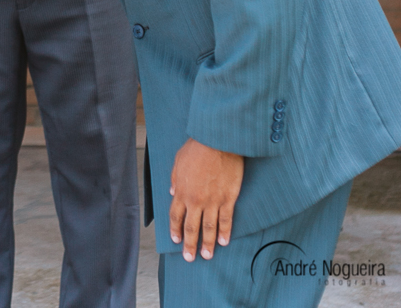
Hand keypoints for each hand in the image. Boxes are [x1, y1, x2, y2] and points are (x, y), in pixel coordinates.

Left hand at [169, 138, 243, 261]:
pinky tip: (224, 242)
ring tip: (206, 256)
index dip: (176, 229)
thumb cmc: (197, 148)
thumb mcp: (178, 161)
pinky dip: (225, 232)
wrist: (217, 142)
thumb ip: (175, 179)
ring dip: (207, 244)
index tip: (176, 240)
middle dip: (189, 244)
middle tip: (190, 258)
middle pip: (191, 227)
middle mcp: (195, 200)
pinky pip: (226, 219)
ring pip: (208, 228)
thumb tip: (172, 193)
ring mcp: (213, 201)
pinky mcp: (228, 198)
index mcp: (181, 191)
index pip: (176, 216)